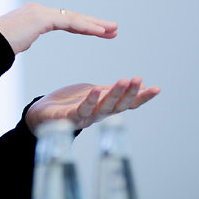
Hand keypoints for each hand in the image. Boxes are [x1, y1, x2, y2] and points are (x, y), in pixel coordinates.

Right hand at [0, 2, 117, 53]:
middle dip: (94, 24)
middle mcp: (38, 10)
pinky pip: (70, 22)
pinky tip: (100, 32)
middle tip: (113, 29)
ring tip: (113, 30)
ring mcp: (40, 12)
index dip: (83, 26)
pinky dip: (87, 27)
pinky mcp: (42, 18)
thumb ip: (20, 40)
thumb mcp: (11, 41)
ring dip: (96, 25)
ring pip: (75, 18)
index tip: (98, 32)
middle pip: (73, 17)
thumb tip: (21, 43)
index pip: (64, 20)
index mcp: (33, 16)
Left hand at [24, 77, 160, 132]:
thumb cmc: (69, 103)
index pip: (127, 104)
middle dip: (130, 93)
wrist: (42, 114)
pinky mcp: (68, 118)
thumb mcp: (94, 93)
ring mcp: (84, 118)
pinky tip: (96, 90)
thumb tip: (138, 85)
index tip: (157, 88)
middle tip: (139, 80)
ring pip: (103, 108)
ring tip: (124, 80)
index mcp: (104, 108)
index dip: (142, 97)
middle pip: (118, 106)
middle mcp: (98, 116)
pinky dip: (90, 100)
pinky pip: (81, 110)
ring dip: (114, 95)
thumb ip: (111, 91)